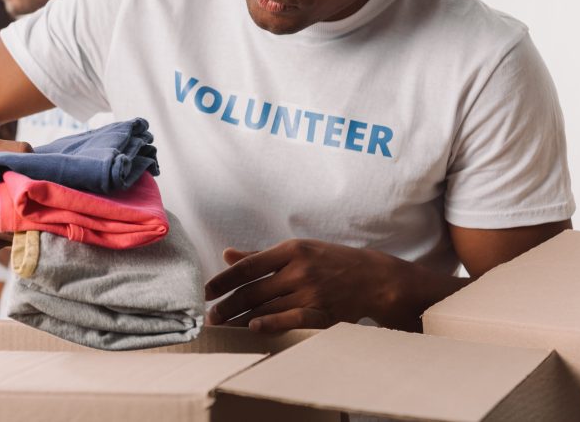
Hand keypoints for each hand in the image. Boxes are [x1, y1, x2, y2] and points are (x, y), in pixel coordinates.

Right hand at [0, 136, 30, 253]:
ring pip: (14, 239)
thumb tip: (40, 160)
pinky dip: (9, 231)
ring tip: (21, 205)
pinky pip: (3, 243)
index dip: (38, 206)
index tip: (45, 194)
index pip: (23, 215)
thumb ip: (14, 149)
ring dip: (21, 226)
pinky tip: (6, 213)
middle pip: (22, 231)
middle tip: (40, 200)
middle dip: (33, 217)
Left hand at [204, 239, 401, 331]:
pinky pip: (292, 319)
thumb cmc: (330, 261)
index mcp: (291, 250)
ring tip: (223, 328)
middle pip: (253, 291)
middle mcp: (299, 270)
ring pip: (267, 308)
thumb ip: (261, 256)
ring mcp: (312, 292)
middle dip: (227, 306)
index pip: (248, 266)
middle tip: (210, 317)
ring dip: (241, 320)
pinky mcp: (323, 312)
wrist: (375, 277)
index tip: (205, 291)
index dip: (223, 280)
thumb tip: (227, 254)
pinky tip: (254, 328)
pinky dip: (272, 324)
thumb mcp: (298, 250)